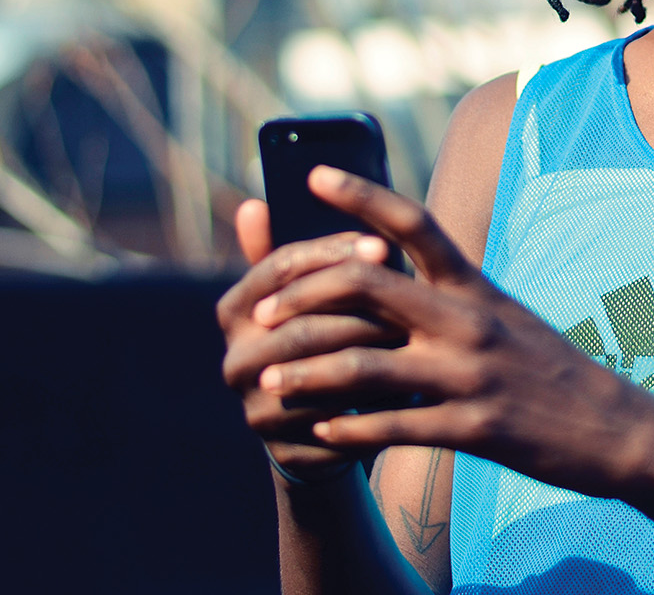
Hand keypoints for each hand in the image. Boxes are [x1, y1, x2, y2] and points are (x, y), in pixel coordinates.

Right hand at [217, 199, 406, 481]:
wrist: (324, 428)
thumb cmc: (327, 338)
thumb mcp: (312, 294)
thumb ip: (296, 254)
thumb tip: (251, 203)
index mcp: (234, 311)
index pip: (279, 268)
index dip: (332, 254)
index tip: (384, 246)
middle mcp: (234, 360)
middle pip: (301, 322)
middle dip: (362, 306)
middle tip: (413, 294)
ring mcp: (254, 409)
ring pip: (321, 373)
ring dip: (373, 353)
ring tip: (419, 336)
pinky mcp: (284, 451)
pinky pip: (337, 421)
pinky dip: (376, 403)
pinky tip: (412, 387)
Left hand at [249, 165, 653, 499]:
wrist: (616, 428)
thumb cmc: (550, 369)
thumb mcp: (505, 316)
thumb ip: (451, 294)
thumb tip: (395, 267)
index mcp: (475, 285)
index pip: (412, 221)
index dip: (359, 193)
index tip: (312, 174)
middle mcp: (469, 319)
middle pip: (366, 282)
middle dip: (302, 295)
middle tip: (261, 315)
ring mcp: (469, 375)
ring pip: (363, 363)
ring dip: (305, 374)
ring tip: (267, 384)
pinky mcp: (473, 429)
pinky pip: (392, 426)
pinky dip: (347, 430)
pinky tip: (319, 433)